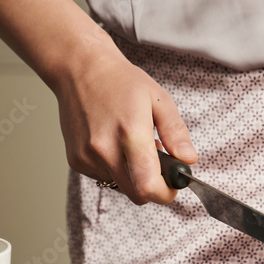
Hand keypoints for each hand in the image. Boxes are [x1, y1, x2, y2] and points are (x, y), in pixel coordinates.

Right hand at [51, 40, 196, 204]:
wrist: (80, 68)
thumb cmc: (120, 81)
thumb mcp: (158, 100)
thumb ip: (176, 133)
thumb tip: (188, 160)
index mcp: (130, 134)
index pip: (148, 187)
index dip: (165, 193)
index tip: (172, 185)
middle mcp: (105, 150)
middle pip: (136, 194)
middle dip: (152, 186)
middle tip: (155, 162)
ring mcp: (87, 157)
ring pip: (120, 186)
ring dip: (131, 175)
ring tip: (130, 146)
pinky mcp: (75, 160)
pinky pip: (103, 177)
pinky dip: (114, 168)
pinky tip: (112, 143)